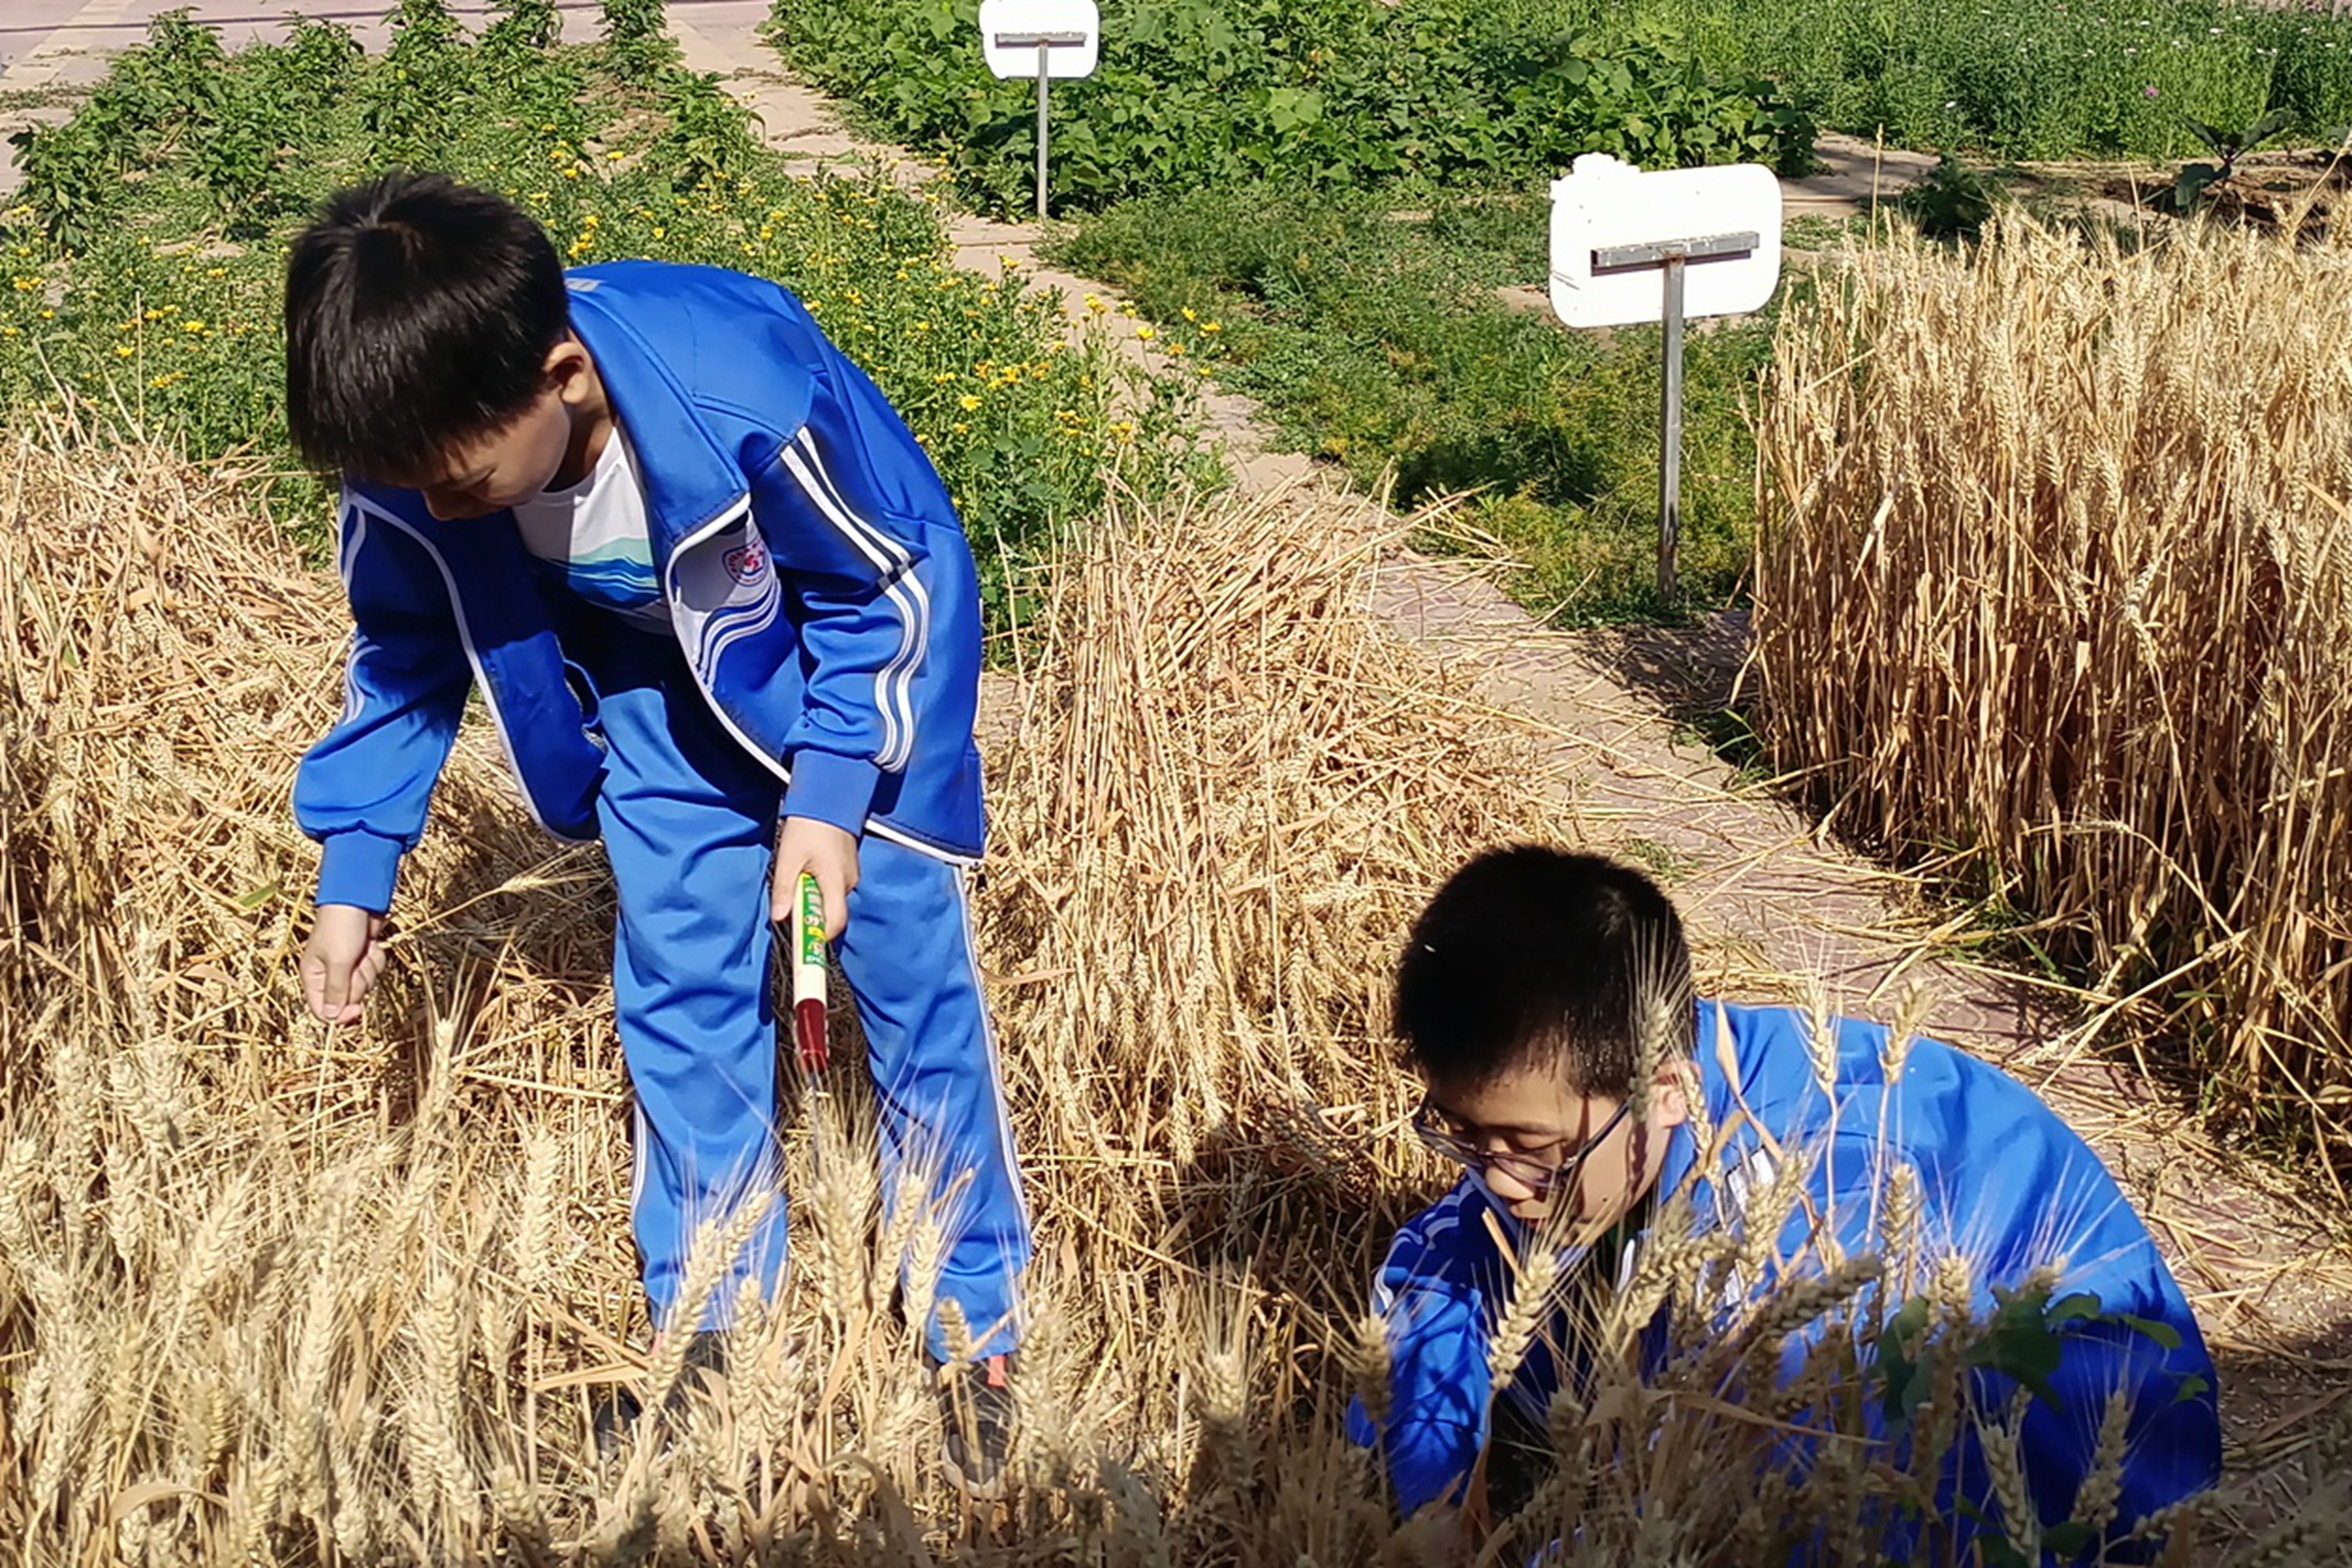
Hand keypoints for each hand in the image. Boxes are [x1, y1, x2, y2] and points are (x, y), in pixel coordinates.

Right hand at [302, 904, 387, 1023]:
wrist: (358, 899)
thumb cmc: (342, 927)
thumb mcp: (338, 961)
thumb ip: (336, 991)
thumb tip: (331, 1017)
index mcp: (313, 976)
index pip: (323, 1010)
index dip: (341, 1015)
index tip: (357, 1009)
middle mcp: (328, 973)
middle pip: (348, 999)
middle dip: (358, 983)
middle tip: (356, 965)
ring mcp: (347, 965)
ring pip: (365, 984)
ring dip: (369, 969)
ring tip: (363, 950)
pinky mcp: (363, 956)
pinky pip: (375, 970)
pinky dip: (376, 958)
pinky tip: (371, 944)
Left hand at [772, 817, 859, 939]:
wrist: (828, 799)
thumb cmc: (808, 826)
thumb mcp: (788, 858)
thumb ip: (784, 889)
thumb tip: (779, 917)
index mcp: (835, 882)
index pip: (833, 924)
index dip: (818, 938)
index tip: (802, 945)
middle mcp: (848, 882)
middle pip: (831, 915)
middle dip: (811, 916)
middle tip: (790, 902)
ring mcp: (850, 875)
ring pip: (831, 901)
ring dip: (813, 900)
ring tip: (797, 878)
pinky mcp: (848, 869)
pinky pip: (833, 889)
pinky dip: (819, 888)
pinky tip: (808, 871)